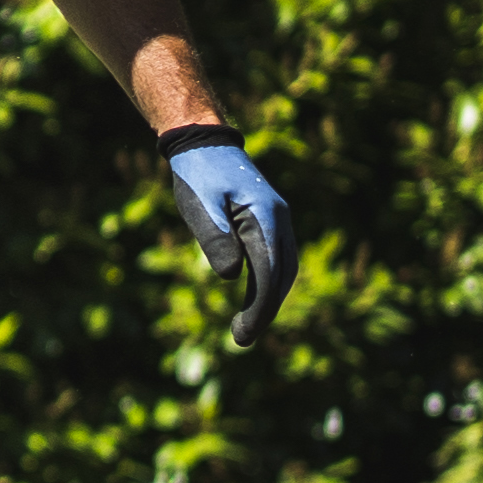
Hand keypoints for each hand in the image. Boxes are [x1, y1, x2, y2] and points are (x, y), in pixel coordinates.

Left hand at [156, 132, 287, 339]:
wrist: (204, 143)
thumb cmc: (198, 176)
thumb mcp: (200, 207)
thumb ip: (215, 239)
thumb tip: (233, 277)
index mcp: (266, 217)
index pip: (269, 273)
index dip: (259, 307)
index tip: (242, 334)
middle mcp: (280, 219)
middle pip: (282, 275)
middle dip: (265, 310)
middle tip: (242, 339)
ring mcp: (279, 219)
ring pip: (284, 268)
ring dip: (270, 298)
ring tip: (246, 326)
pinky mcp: (271, 220)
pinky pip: (277, 257)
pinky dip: (269, 282)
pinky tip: (253, 298)